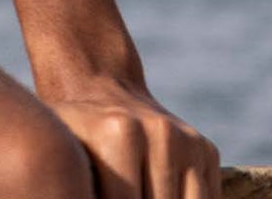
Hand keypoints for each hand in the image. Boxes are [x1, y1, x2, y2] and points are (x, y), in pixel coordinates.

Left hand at [45, 76, 220, 198]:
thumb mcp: (65, 147)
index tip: (100, 195)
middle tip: (118, 191)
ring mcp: (188, 140)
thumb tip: (68, 195)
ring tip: (135, 189)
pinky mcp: (206, 149)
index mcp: (121, 133)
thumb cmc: (76, 127)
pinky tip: (154, 190)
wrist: (100, 84)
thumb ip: (75, 180)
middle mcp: (161, 133)